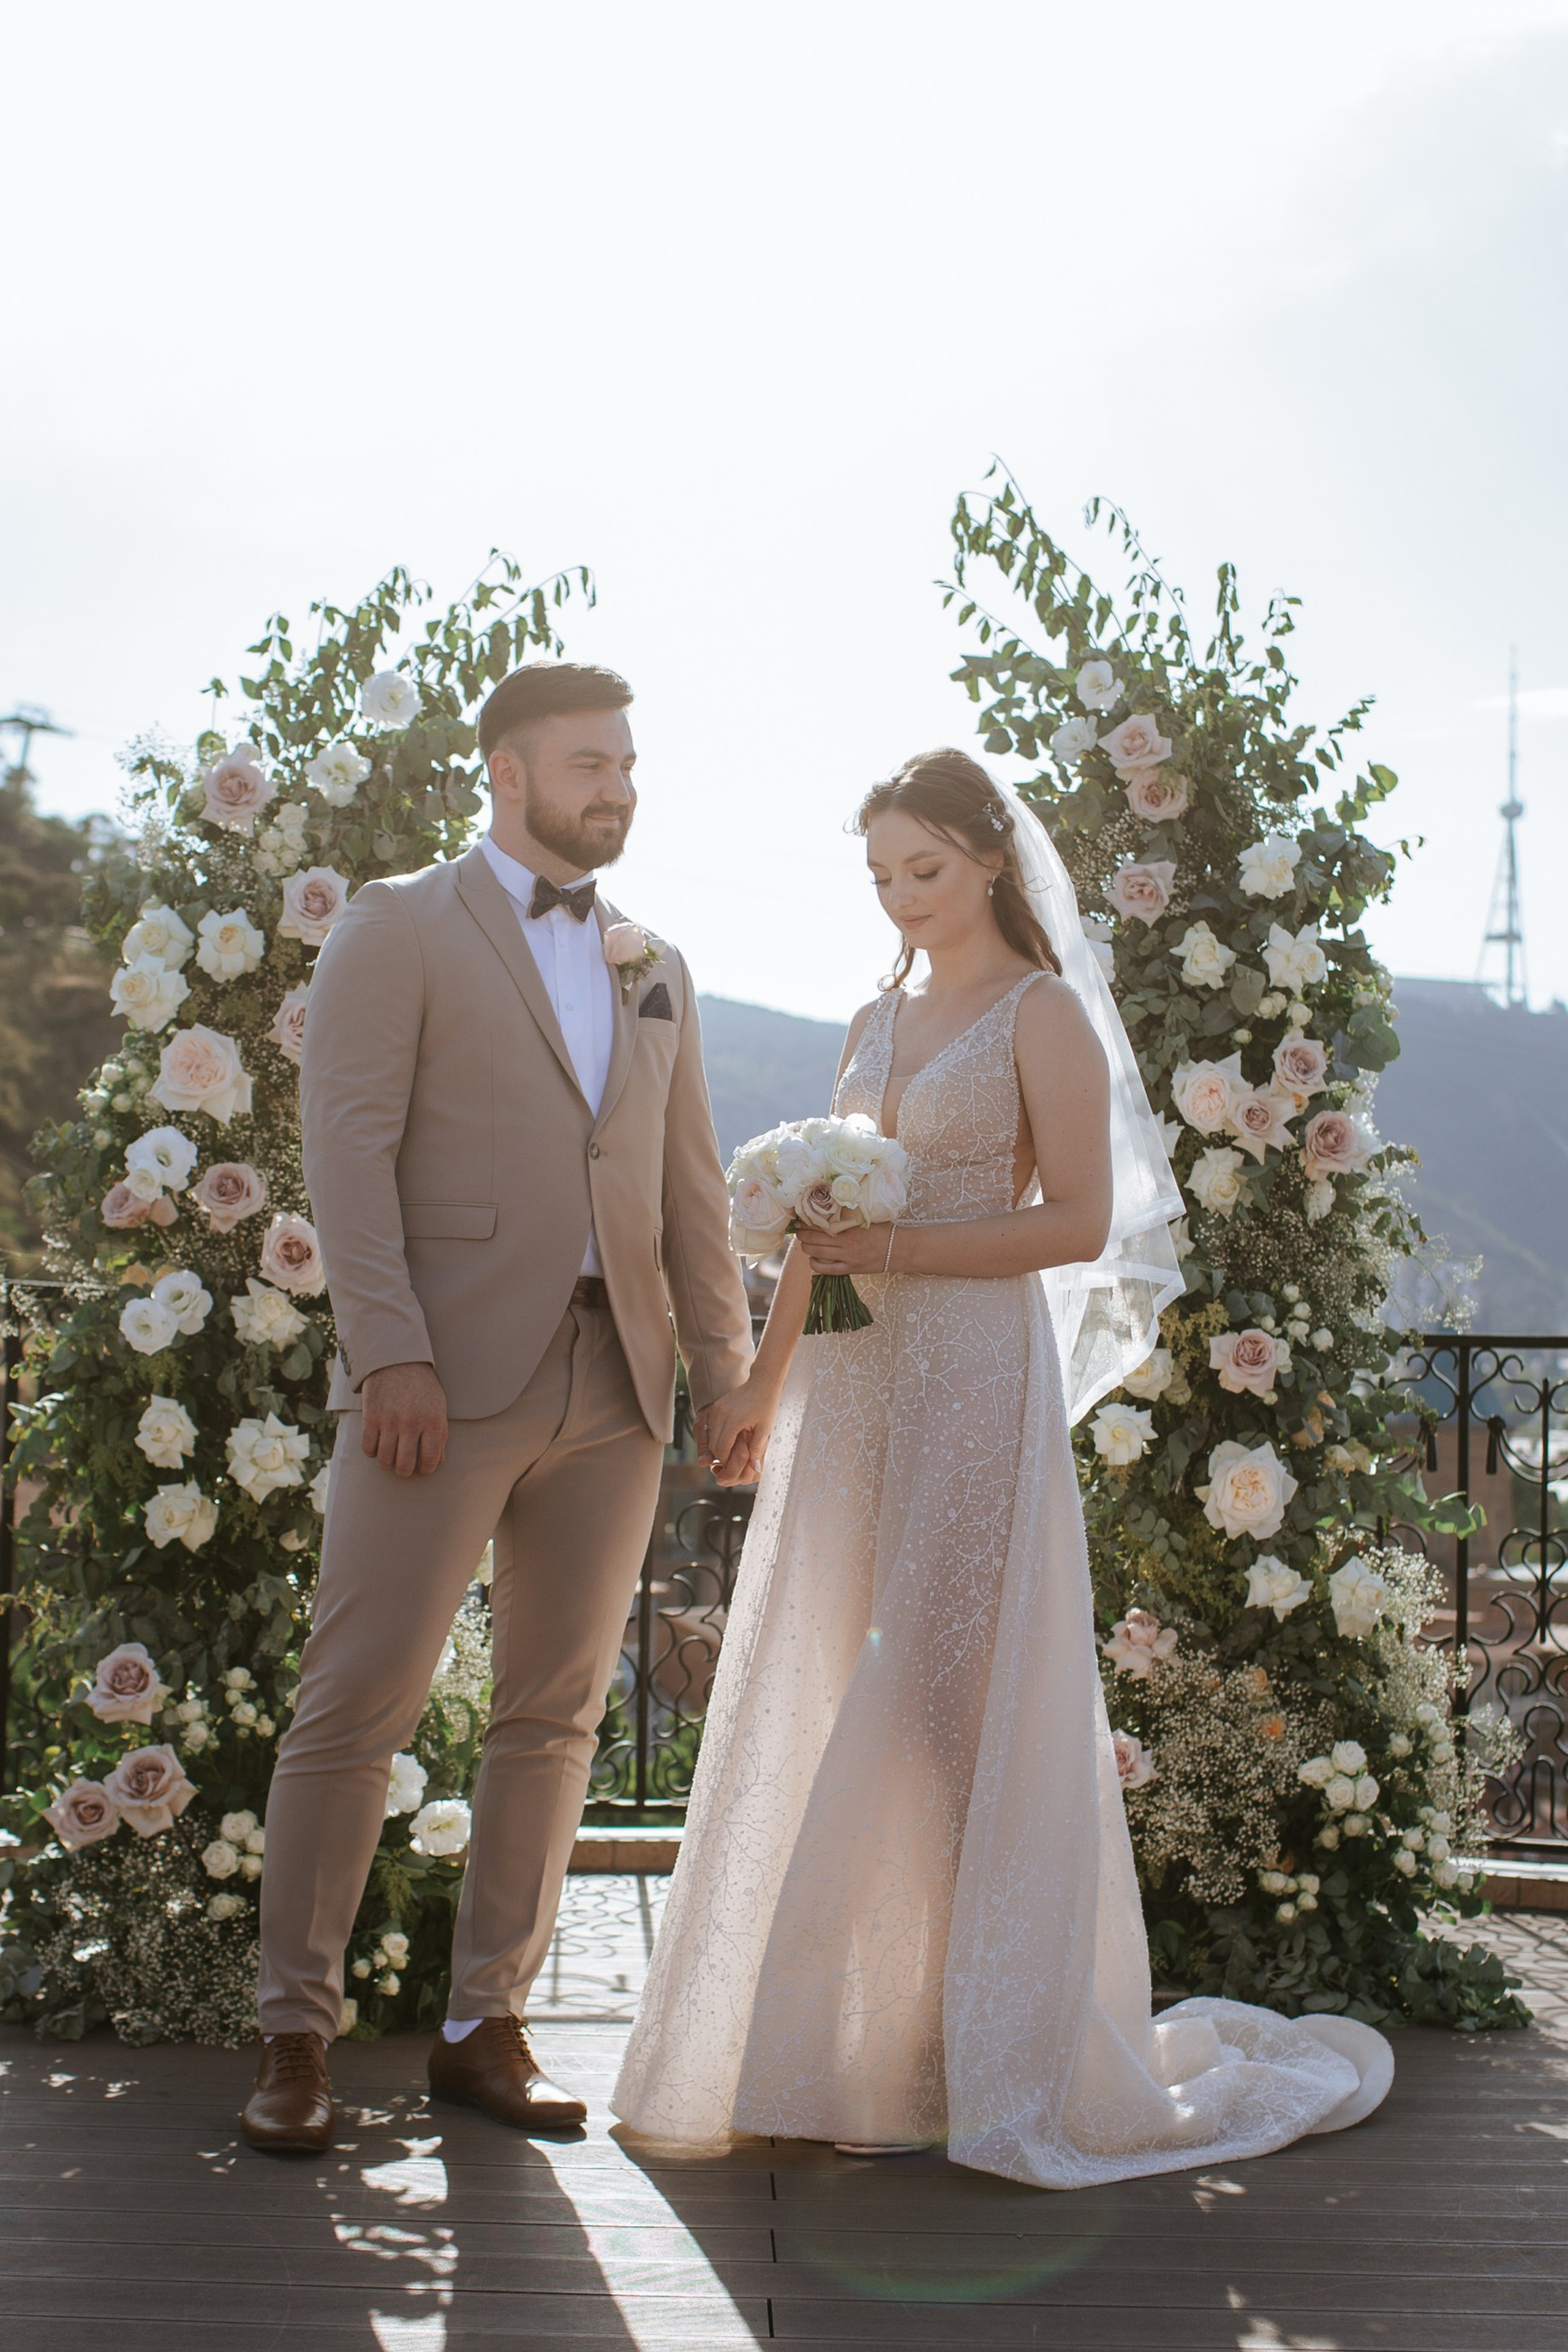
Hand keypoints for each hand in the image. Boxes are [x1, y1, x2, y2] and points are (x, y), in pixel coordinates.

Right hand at [361, 1361, 448, 1476]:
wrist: (396, 1360)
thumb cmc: (421, 1386)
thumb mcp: (439, 1406)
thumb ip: (441, 1433)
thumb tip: (439, 1461)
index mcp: (432, 1420)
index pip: (431, 1459)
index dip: (427, 1469)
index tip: (422, 1468)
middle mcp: (411, 1423)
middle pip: (405, 1465)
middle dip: (405, 1471)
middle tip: (404, 1467)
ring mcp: (389, 1421)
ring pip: (385, 1460)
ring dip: (387, 1462)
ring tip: (390, 1455)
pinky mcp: (370, 1417)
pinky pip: (368, 1449)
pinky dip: (372, 1451)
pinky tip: (378, 1443)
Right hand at [694, 1379, 777, 1486]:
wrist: (762, 1382)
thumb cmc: (767, 1405)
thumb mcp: (765, 1429)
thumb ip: (758, 1449)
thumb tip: (756, 1470)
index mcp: (734, 1421)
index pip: (722, 1448)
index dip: (726, 1461)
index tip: (734, 1466)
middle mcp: (721, 1414)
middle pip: (713, 1444)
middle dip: (720, 1456)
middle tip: (731, 1462)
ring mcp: (717, 1410)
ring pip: (709, 1437)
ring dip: (717, 1447)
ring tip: (731, 1451)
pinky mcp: (716, 1407)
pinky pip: (711, 1428)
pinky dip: (716, 1437)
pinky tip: (728, 1439)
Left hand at [794, 1221, 894, 1275]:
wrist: (899, 1248)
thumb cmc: (884, 1229)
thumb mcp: (868, 1217)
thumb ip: (851, 1213)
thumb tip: (834, 1204)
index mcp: (849, 1227)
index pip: (820, 1224)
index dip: (806, 1223)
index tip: (800, 1219)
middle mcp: (846, 1242)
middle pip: (815, 1239)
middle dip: (803, 1235)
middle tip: (798, 1231)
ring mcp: (848, 1257)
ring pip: (818, 1254)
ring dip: (807, 1248)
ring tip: (804, 1244)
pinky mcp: (851, 1269)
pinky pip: (827, 1270)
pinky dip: (816, 1265)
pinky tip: (812, 1261)